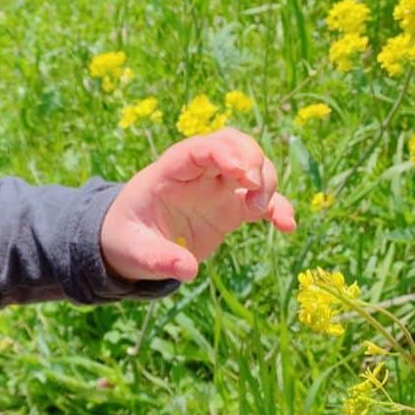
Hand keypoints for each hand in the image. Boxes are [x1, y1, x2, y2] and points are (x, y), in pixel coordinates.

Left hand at [100, 128, 296, 282]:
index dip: (222, 152)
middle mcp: (196, 174)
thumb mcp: (134, 252)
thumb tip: (188, 270)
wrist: (131, 245)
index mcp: (168, 173)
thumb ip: (158, 259)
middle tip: (254, 189)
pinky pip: (261, 200)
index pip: (197, 148)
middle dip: (251, 158)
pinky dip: (278, 208)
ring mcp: (216, 188)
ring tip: (262, 210)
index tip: (240, 172)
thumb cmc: (127, 239)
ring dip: (267, 180)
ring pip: (252, 165)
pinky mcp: (231, 208)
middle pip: (232, 144)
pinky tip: (287, 226)